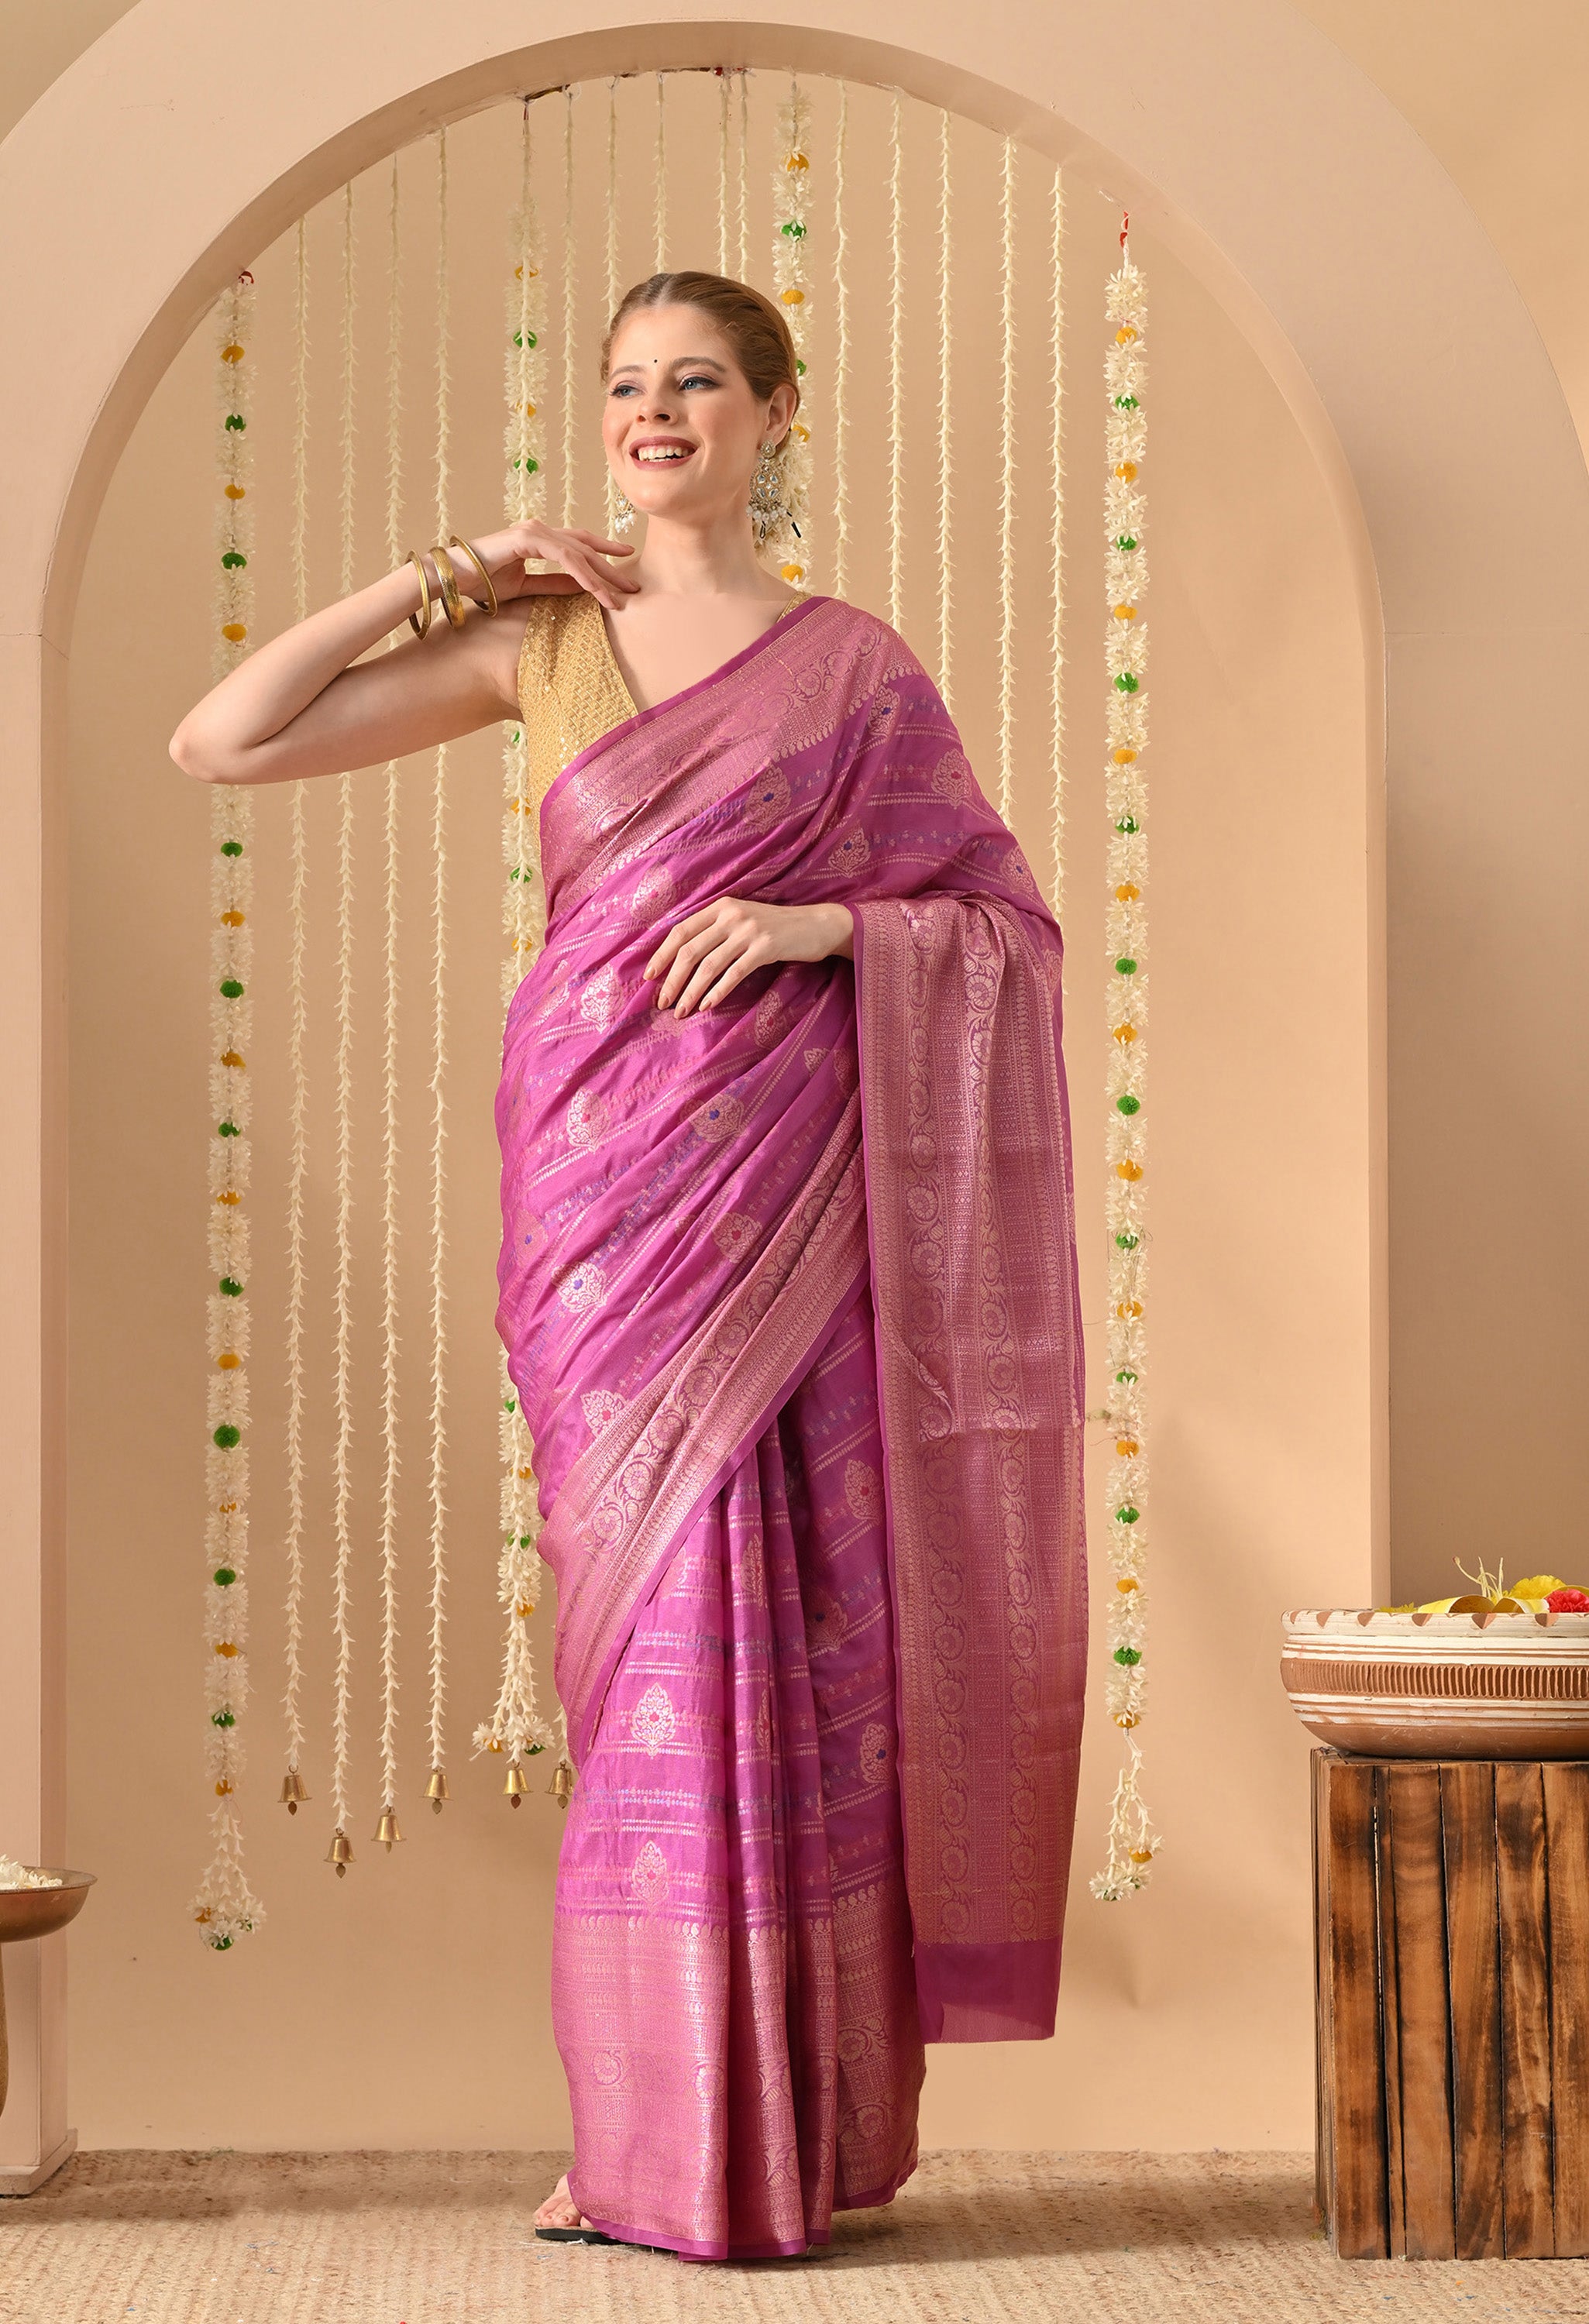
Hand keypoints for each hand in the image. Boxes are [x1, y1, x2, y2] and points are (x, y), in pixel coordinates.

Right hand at [455, 518, 639, 611]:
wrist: (451, 578)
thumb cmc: (480, 582)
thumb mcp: (526, 587)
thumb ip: (553, 584)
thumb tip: (581, 588)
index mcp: (538, 538)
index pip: (578, 542)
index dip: (604, 551)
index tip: (625, 562)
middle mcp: (538, 529)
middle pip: (585, 546)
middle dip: (611, 567)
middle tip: (634, 586)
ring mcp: (533, 531)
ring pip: (579, 552)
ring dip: (602, 576)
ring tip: (620, 596)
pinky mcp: (527, 539)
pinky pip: (564, 558)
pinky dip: (583, 575)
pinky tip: (597, 591)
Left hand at [643, 897, 854, 1016]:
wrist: (817, 925)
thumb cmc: (776, 928)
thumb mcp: (743, 921)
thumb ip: (716, 932)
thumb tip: (682, 961)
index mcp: (721, 907)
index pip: (680, 931)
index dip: (661, 955)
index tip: (649, 977)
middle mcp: (731, 915)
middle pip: (689, 950)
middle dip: (672, 980)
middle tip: (662, 1002)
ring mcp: (748, 931)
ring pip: (708, 965)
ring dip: (691, 991)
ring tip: (681, 1011)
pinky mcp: (765, 948)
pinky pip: (733, 974)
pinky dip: (717, 992)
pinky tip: (707, 1006)